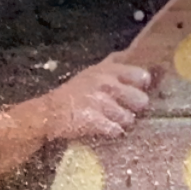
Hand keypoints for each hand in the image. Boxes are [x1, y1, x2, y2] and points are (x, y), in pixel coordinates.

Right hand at [0, 57, 153, 178]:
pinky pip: (116, 131)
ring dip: (121, 122)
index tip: (140, 89)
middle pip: (140, 99)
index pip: (140, 74)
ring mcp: (100, 101)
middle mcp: (105, 83)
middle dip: (134, 108)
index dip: (143, 85)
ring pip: (129, 118)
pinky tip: (102, 129)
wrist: (47, 114)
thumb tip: (133, 56)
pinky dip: (112, 133)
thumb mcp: (91, 73)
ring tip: (108, 120)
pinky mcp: (94, 120)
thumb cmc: (72, 94)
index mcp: (106, 70)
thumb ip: (112, 65)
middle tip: (122, 109)